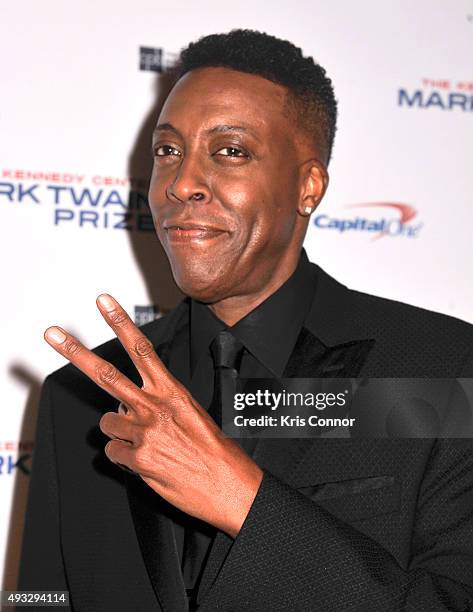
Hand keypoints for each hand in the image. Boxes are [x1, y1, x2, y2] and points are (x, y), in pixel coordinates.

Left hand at [44, 293, 262, 537]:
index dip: (120, 323)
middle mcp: (154, 407)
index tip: (104, 303)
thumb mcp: (192, 413)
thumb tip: (126, 404)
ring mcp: (144, 432)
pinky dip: (124, 457)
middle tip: (52, 333)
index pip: (141, 349)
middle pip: (106, 374)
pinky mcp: (138, 459)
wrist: (228, 484)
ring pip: (107, 422)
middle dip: (75, 352)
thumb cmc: (214, 449)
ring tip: (144, 441)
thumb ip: (157, 402)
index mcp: (171, 391)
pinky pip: (113, 453)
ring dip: (119, 431)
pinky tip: (144, 460)